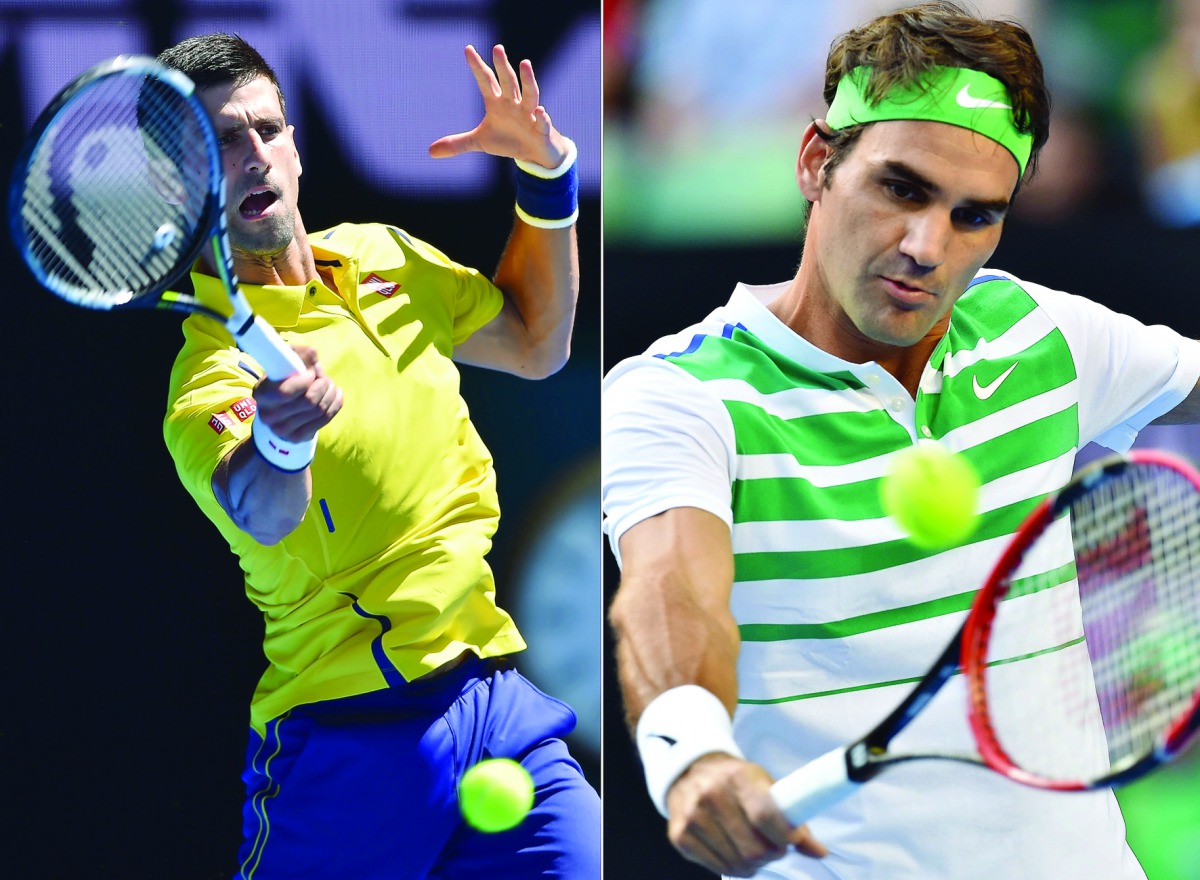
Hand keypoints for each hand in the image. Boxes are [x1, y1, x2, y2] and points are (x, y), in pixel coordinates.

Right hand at [253, 346, 342, 441]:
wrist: (278, 414)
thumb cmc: (283, 382)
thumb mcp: (285, 365)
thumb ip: (297, 355)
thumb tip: (312, 353)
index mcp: (262, 394)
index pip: (286, 392)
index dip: (305, 380)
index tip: (311, 373)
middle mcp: (269, 415)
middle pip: (308, 401)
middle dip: (322, 385)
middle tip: (323, 378)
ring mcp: (283, 429)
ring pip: (320, 409)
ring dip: (330, 393)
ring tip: (329, 385)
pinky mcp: (298, 437)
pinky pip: (325, 418)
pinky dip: (335, 403)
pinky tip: (335, 395)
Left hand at [428, 44, 568, 168]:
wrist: (535, 153)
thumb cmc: (508, 141)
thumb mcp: (480, 142)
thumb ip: (457, 144)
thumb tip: (430, 152)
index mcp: (497, 103)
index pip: (485, 80)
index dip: (477, 66)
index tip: (468, 49)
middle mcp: (513, 104)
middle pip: (507, 81)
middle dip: (502, 65)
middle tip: (497, 48)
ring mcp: (529, 115)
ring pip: (529, 94)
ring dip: (528, 80)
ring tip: (525, 63)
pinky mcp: (542, 130)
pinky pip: (542, 122)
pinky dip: (542, 117)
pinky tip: (540, 111)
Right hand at [665, 753, 827, 877]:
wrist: (688, 771)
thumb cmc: (734, 780)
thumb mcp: (765, 784)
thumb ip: (792, 816)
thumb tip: (819, 851)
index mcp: (737, 777)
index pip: (766, 815)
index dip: (785, 836)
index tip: (793, 841)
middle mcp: (711, 795)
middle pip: (754, 849)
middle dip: (772, 855)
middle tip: (774, 847)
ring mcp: (692, 817)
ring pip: (738, 863)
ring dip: (754, 865)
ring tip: (753, 849)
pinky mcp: (680, 836)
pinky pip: (718, 868)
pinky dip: (733, 867)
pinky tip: (734, 852)